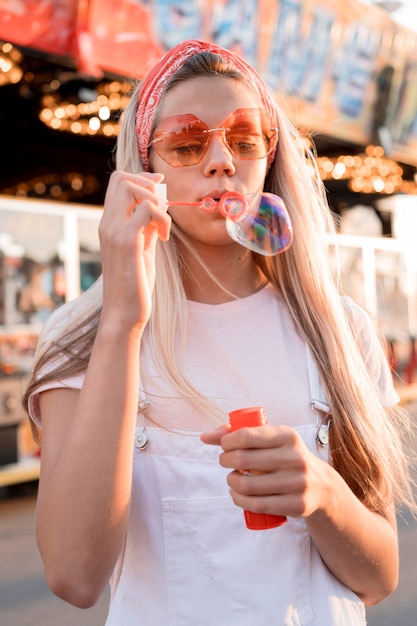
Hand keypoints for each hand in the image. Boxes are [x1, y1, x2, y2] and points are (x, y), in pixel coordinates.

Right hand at [98, 171, 171, 330]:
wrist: (124, 313)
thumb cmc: (135, 285)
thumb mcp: (142, 250)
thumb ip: (147, 228)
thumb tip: (159, 207)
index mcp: (109, 224)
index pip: (117, 182)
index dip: (141, 178)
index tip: (160, 189)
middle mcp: (107, 224)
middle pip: (122, 178)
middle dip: (149, 185)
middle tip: (162, 210)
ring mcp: (114, 231)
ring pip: (132, 188)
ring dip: (157, 202)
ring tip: (163, 228)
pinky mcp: (127, 242)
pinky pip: (148, 209)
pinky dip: (163, 219)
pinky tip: (164, 239)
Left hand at [201, 424, 328, 518]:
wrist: (322, 486)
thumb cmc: (286, 457)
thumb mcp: (272, 439)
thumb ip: (239, 433)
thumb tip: (204, 437)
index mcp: (288, 436)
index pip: (246, 436)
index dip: (227, 441)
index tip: (224, 446)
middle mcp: (295, 458)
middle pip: (243, 460)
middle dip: (225, 460)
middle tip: (226, 462)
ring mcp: (298, 483)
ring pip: (247, 485)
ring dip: (231, 482)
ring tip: (232, 478)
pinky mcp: (297, 505)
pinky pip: (257, 505)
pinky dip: (239, 500)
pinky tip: (236, 494)